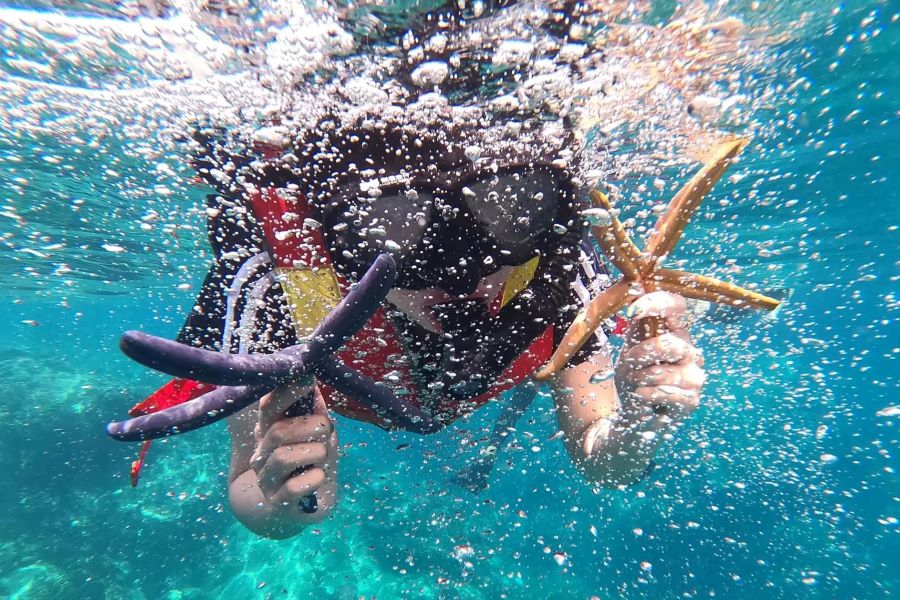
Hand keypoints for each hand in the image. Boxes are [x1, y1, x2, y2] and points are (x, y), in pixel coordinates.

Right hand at [249, 382, 337, 522]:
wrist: (300, 509)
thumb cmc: (310, 464)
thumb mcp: (317, 437)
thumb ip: (316, 415)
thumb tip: (315, 389)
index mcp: (269, 432)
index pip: (267, 407)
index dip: (286, 392)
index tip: (308, 379)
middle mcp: (261, 454)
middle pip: (277, 431)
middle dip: (309, 425)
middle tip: (327, 429)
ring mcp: (266, 479)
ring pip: (283, 458)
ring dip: (314, 452)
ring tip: (322, 455)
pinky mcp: (277, 502)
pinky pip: (293, 487)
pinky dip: (313, 478)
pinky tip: (319, 476)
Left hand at [614, 292, 705, 419]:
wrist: (634, 411)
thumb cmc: (635, 374)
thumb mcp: (630, 345)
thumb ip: (637, 322)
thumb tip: (636, 289)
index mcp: (675, 331)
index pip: (678, 306)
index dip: (657, 303)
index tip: (631, 311)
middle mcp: (689, 349)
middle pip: (669, 343)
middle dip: (640, 355)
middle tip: (630, 363)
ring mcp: (694, 375)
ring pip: (665, 372)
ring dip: (640, 378)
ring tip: (636, 383)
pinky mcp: (692, 400)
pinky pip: (666, 394)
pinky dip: (646, 395)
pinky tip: (641, 395)